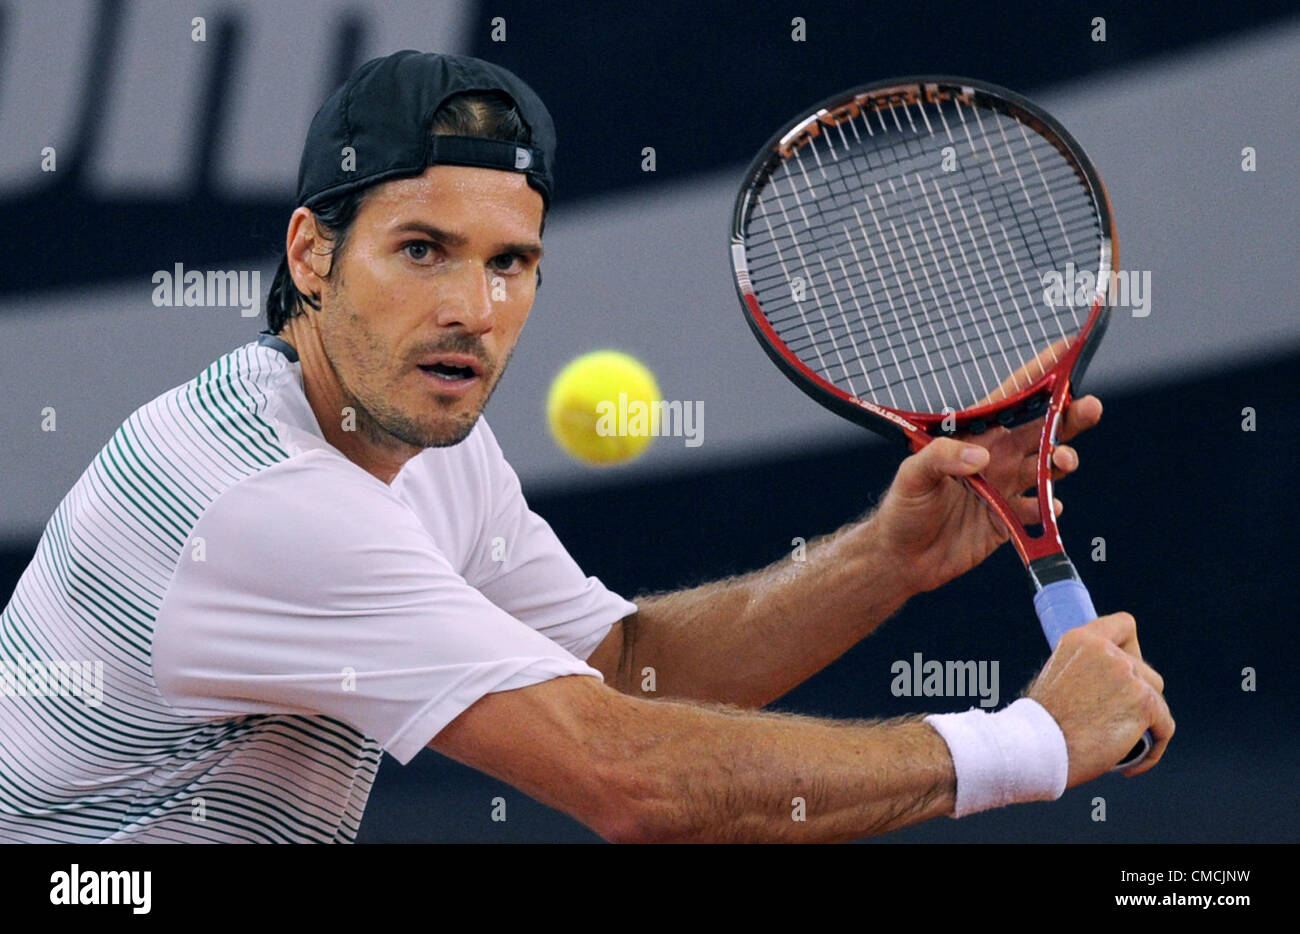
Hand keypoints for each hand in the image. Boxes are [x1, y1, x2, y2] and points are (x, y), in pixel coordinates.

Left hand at [869, 394, 1102, 596]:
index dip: (1039, 373)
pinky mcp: (1009, 522)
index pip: (1011, 397)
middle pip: (1042, 430)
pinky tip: (1049, 507)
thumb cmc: (902, 508)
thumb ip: (942, 457)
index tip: (1067, 349)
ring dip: (1061, 461)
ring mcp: (1005, 489)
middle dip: (1069, 416)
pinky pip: (1039, 511)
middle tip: (1090, 407)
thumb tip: (981, 457)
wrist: (902, 558)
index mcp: (974, 436)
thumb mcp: (912, 474)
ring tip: (1062, 462)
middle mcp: (995, 457)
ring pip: (1046, 467)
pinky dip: (1049, 508)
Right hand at [1026, 613, 1173, 783]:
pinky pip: (1164, 726)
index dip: (1131, 647)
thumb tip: (1107, 681)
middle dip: (1136, 695)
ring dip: (1145, 720)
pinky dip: (1154, 747)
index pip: (1124, 625)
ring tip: (1122, 743)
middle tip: (1115, 720)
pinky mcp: (1145, 705)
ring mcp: (1129, 677)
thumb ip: (1085, 668)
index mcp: (1083, 639)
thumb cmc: (1041, 721)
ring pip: (1156, 698)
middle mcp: (1108, 652)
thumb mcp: (1056, 676)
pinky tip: (1132, 763)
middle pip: (1145, 670)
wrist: (1038, 746)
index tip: (1125, 667)